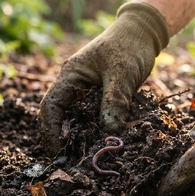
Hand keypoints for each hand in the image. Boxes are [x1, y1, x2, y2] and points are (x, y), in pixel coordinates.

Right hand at [38, 3, 168, 154]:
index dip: (51, 130)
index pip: (51, 106)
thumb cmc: (129, 46)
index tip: (58, 151)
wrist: (143, 33)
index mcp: (71, 76)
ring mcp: (88, 93)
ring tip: (85, 160)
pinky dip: (96, 132)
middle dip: (63, 139)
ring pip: (78, 119)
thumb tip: (109, 131)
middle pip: (61, 116)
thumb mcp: (122, 73)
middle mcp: (75, 86)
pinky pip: (94, 118)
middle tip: (70, 162)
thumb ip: (114, 100)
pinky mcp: (102, 98)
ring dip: (80, 138)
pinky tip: (102, 146)